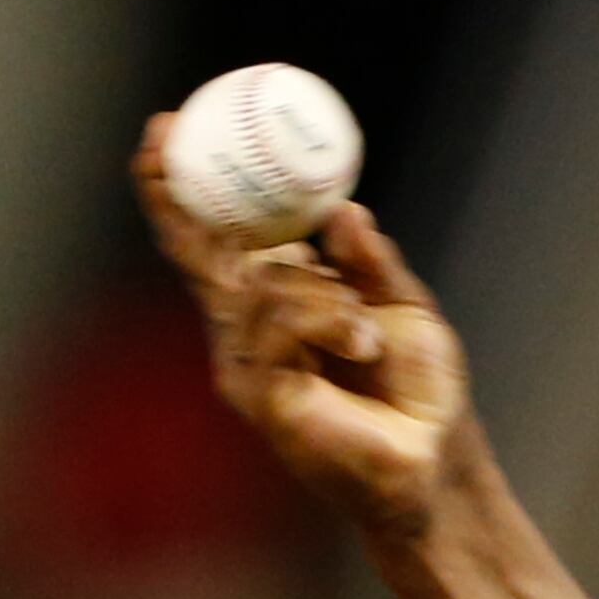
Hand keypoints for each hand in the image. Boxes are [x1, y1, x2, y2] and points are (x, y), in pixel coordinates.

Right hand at [133, 115, 470, 537]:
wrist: (436, 463)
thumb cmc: (421, 394)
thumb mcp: (402, 306)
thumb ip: (368, 261)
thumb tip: (341, 211)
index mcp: (279, 307)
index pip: (220, 244)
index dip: (185, 195)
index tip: (163, 135)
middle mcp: (251, 335)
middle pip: (205, 257)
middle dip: (180, 200)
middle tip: (162, 139)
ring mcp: (248, 366)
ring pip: (256, 286)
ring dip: (319, 293)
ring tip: (364, 330)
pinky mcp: (260, 396)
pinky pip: (276, 327)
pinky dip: (325, 321)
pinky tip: (360, 341)